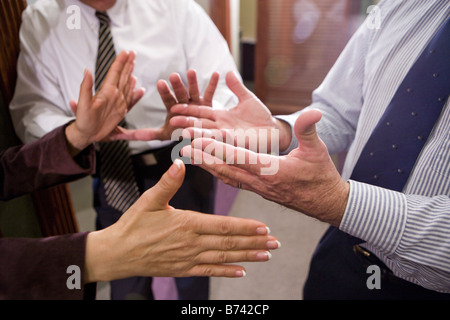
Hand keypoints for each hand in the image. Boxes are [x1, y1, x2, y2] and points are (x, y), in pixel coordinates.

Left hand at [65, 50, 145, 152]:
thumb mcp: (82, 104)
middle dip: (127, 64)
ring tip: (134, 65)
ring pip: (126, 85)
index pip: (114, 73)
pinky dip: (136, 94)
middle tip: (132, 53)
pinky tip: (139, 89)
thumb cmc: (83, 120)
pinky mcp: (120, 111)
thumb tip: (87, 71)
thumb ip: (85, 87)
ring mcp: (118, 102)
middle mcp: (113, 94)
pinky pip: (130, 100)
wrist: (86, 133)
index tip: (125, 52)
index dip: (120, 62)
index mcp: (106, 91)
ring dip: (130, 74)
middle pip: (122, 76)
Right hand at [84, 159, 279, 281]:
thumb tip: (179, 163)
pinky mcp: (183, 269)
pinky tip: (242, 272)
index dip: (246, 227)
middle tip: (275, 243)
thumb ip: (167, 183)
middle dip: (255, 243)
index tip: (264, 227)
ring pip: (224, 258)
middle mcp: (192, 243)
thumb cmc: (133, 225)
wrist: (117, 254)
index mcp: (186, 223)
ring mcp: (188, 259)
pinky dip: (227, 272)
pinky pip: (209, 271)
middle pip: (229, 243)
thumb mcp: (149, 200)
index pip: (223, 226)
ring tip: (266, 255)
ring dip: (247, 257)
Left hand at [153, 69, 219, 140]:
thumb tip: (129, 135)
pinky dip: (213, 84)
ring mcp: (196, 102)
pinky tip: (216, 74)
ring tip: (191, 71)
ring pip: (194, 91)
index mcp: (173, 108)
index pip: (168, 99)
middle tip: (173, 75)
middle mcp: (184, 103)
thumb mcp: (165, 135)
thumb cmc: (179, 133)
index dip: (165, 91)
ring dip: (193, 82)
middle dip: (177, 85)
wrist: (196, 135)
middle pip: (180, 93)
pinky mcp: (208, 104)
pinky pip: (210, 93)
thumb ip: (149, 133)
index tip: (160, 82)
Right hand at [170, 71, 292, 151]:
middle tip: (171, 122)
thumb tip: (228, 72)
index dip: (188, 110)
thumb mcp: (247, 99)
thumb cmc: (260, 116)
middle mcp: (221, 127)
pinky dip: (211, 144)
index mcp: (221, 116)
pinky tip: (202, 144)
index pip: (201, 112)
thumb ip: (237, 87)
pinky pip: (222, 144)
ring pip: (208, 135)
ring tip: (182, 135)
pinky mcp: (236, 144)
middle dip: (186, 124)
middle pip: (200, 125)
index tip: (174, 107)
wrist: (273, 131)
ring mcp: (228, 137)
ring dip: (196, 135)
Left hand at [181, 109, 349, 226]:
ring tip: (190, 155)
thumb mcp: (318, 151)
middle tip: (183, 146)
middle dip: (203, 157)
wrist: (324, 203)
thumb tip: (314, 111)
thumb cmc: (321, 176)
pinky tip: (210, 168)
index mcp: (271, 171)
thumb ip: (309, 131)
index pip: (238, 158)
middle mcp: (259, 182)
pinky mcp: (258, 190)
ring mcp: (257, 188)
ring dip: (208, 165)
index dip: (217, 149)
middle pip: (225, 168)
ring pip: (227, 176)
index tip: (198, 141)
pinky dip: (219, 173)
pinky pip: (233, 181)